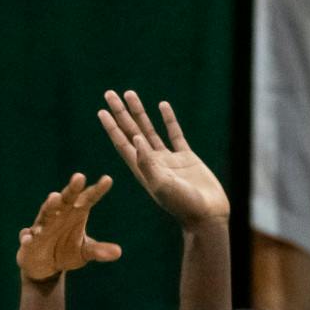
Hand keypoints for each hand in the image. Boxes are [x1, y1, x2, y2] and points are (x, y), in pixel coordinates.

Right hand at [16, 173, 122, 281]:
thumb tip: (118, 252)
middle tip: (79, 177)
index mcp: (76, 213)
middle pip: (66, 199)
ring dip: (51, 205)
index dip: (97, 190)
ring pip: (46, 213)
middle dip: (72, 189)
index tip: (107, 179)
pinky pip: (28, 237)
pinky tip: (28, 237)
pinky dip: (28, 237)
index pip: (88, 199)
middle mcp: (59, 214)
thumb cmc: (66, 252)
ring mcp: (43, 225)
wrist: (45, 266)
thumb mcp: (84, 253)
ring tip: (55, 197)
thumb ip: (98, 250)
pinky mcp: (29, 240)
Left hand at [99, 90, 230, 225]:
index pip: (122, 144)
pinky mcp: (187, 158)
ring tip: (130, 93)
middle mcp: (152, 163)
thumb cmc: (184, 205)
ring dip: (139, 112)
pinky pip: (174, 134)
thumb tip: (135, 138)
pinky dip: (168, 119)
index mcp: (143, 171)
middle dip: (120, 113)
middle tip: (109, 94)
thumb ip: (147, 162)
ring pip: (150, 130)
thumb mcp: (162, 185)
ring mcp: (169, 160)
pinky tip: (162, 105)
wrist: (208, 216)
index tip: (101, 110)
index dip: (112, 127)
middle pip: (131, 132)